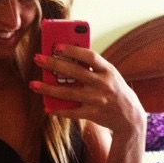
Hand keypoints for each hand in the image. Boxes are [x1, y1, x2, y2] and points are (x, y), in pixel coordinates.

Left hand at [31, 45, 145, 137]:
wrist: (129, 117)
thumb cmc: (115, 91)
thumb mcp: (110, 75)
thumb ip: (92, 67)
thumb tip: (65, 57)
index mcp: (108, 70)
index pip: (89, 56)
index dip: (72, 49)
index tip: (56, 45)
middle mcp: (103, 84)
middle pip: (74, 72)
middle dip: (54, 64)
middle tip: (38, 59)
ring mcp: (97, 100)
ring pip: (69, 93)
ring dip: (48, 88)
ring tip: (33, 84)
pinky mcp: (93, 114)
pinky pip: (72, 112)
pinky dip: (58, 110)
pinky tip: (47, 107)